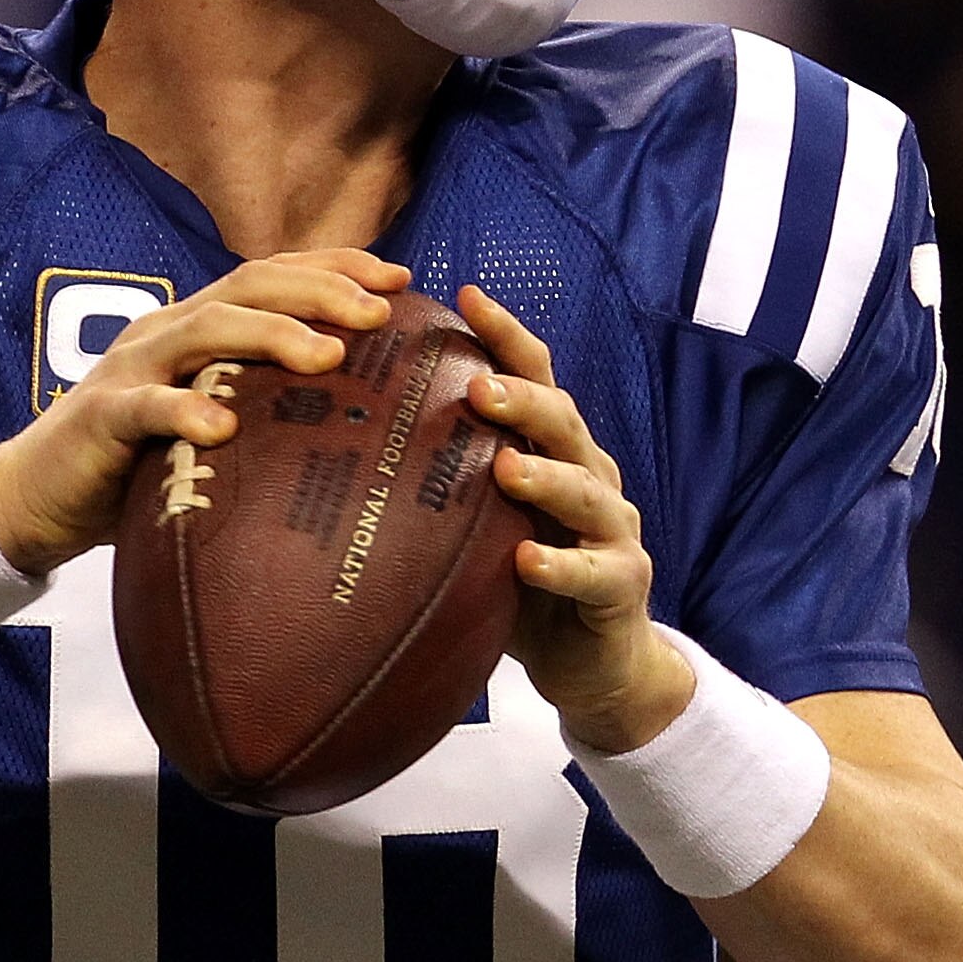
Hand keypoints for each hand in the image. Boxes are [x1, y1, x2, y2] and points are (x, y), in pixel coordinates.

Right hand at [0, 251, 407, 576]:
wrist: (39, 495)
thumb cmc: (138, 460)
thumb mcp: (210, 418)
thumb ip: (262, 403)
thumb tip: (355, 414)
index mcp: (198, 324)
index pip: (272, 274)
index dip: (336, 265)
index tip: (400, 277)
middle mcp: (168, 331)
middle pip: (249, 286)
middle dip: (320, 291)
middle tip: (379, 312)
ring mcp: (132, 367)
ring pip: (206, 330)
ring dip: (271, 335)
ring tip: (328, 357)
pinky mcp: (102, 416)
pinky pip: (147, 407)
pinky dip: (185, 411)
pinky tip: (224, 428)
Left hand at [459, 282, 691, 753]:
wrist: (597, 667)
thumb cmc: (525, 587)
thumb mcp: (481, 529)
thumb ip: (441, 486)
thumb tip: (339, 447)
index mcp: (557, 454)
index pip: (536, 380)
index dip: (506, 337)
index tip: (464, 294)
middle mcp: (592, 479)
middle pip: (565, 424)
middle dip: (524, 400)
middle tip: (476, 386)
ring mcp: (613, 532)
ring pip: (587, 491)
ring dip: (545, 476)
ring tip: (504, 468)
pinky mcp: (623, 586)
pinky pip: (594, 572)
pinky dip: (560, 564)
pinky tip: (526, 561)